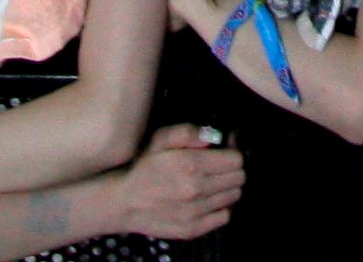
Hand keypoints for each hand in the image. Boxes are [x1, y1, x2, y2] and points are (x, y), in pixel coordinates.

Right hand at [104, 124, 243, 242]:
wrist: (124, 202)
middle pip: (238, 178)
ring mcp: (196, 212)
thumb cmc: (144, 168)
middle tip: (218, 168)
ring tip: (212, 183)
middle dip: (232, 170)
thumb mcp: (159, 139)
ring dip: (227, 188)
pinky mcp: (193, 228)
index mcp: (191, 164)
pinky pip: (224, 216)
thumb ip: (188, 132)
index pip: (236, 160)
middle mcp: (197, 189)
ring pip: (233, 196)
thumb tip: (212, 137)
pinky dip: (220, 207)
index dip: (232, 154)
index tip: (224, 153)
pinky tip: (208, 201)